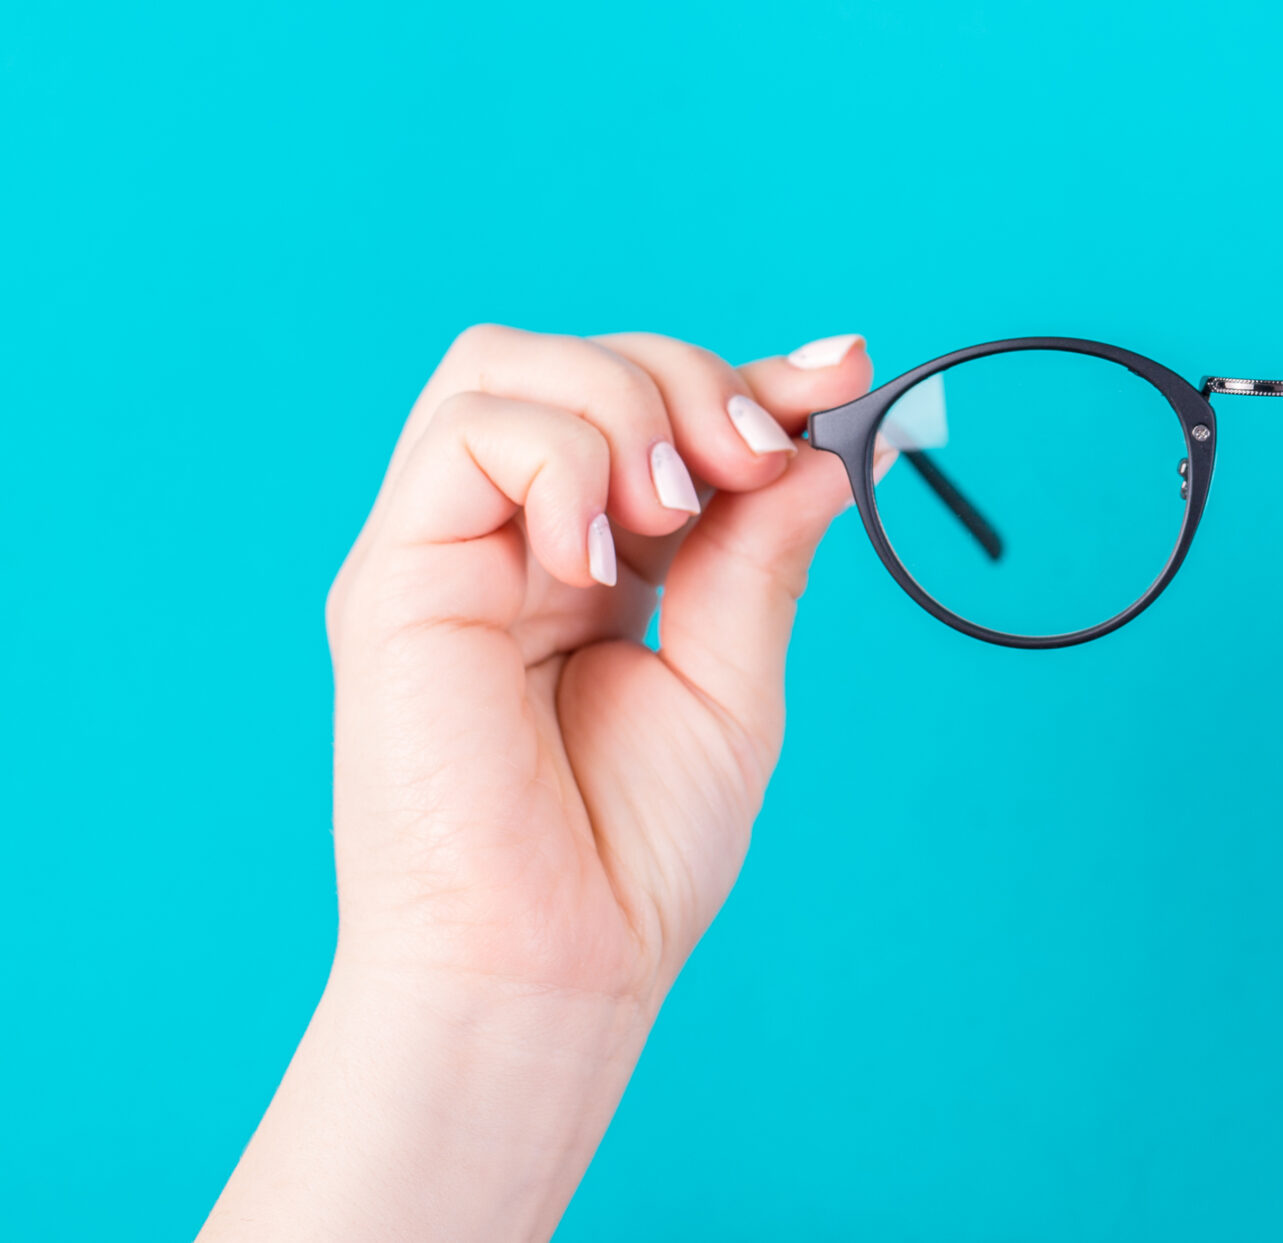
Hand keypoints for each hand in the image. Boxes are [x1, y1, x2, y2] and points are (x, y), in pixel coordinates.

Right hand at [203, 325, 875, 1242]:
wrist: (549, 964)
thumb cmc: (629, 849)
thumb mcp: (730, 678)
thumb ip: (758, 554)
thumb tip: (822, 448)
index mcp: (595, 558)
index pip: (659, 414)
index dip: (753, 379)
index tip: (847, 371)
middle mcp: (510, 537)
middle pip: (582, 359)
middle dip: (694, 382)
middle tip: (753, 465)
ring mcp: (444, 549)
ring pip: (508, 363)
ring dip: (626, 407)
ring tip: (675, 513)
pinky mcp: (394, 577)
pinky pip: (471, 432)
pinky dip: (562, 459)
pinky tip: (601, 560)